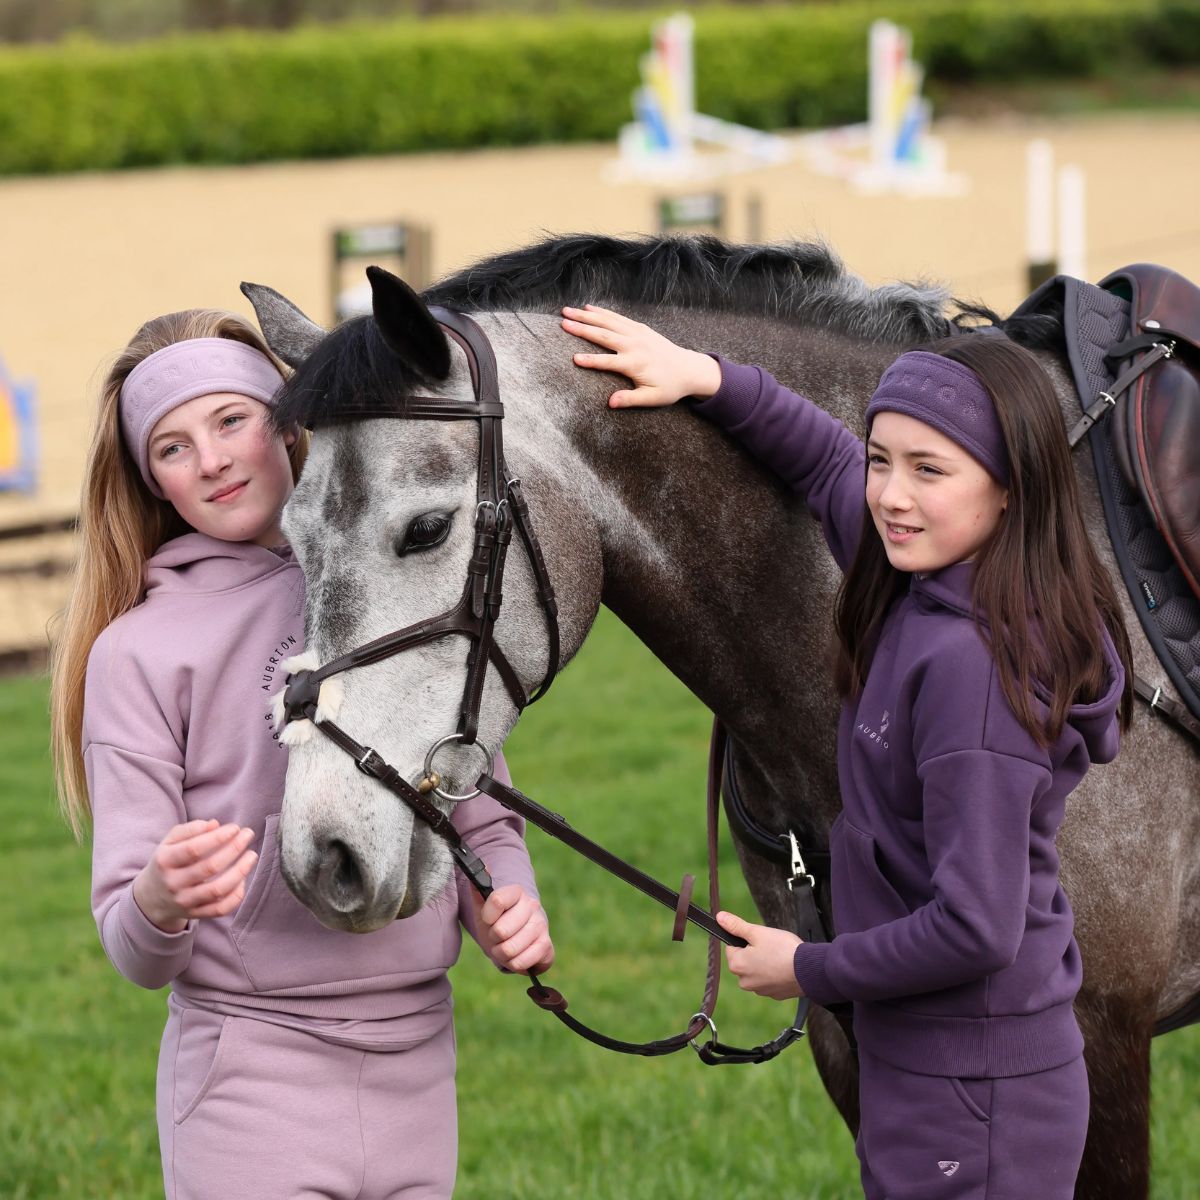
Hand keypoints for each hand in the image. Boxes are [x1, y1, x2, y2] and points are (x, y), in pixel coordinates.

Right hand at [133, 819, 257, 932]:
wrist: (152, 897)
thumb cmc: (168, 861)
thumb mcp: (170, 842)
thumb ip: (190, 830)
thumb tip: (215, 825)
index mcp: (164, 861)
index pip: (193, 849)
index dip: (217, 837)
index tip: (235, 827)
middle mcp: (173, 883)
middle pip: (209, 868)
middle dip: (233, 849)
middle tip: (248, 834)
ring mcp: (184, 901)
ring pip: (217, 890)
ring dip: (240, 871)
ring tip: (252, 855)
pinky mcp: (195, 915)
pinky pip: (220, 909)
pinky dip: (236, 895)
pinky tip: (242, 880)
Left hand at [471, 884, 554, 973]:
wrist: (520, 936)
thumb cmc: (498, 921)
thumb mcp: (484, 907)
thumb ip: (478, 889)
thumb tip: (483, 867)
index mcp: (516, 892)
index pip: (496, 901)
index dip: (487, 916)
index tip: (488, 920)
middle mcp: (531, 905)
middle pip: (500, 930)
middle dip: (493, 939)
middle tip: (497, 937)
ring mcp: (541, 925)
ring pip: (509, 949)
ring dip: (501, 954)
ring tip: (505, 947)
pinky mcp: (547, 946)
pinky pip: (520, 962)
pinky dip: (513, 964)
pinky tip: (517, 956)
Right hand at [562, 304, 721, 407]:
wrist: (689, 369)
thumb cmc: (670, 387)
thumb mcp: (652, 398)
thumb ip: (631, 399)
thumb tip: (611, 403)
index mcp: (635, 363)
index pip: (608, 362)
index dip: (591, 361)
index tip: (574, 358)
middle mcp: (635, 345)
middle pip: (604, 335)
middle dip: (582, 328)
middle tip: (563, 322)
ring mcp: (637, 333)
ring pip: (608, 322)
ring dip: (586, 316)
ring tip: (567, 311)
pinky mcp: (640, 328)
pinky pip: (617, 318)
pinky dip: (602, 312)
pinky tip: (588, 308)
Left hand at [717, 910, 804, 1000]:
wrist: (809, 971)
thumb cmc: (783, 950)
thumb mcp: (757, 932)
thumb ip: (736, 926)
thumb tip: (719, 918)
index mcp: (737, 966)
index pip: (732, 947)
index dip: (746, 939)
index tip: (760, 939)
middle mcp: (745, 982)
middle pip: (744, 960)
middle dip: (755, 952)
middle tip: (772, 946)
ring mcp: (760, 990)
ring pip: (757, 970)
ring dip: (765, 963)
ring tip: (780, 956)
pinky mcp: (775, 995)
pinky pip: (770, 980)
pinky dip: (776, 973)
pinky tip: (786, 967)